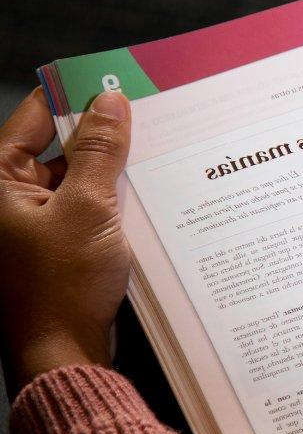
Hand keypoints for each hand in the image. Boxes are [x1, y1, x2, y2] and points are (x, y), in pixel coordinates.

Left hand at [0, 88, 132, 394]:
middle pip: (59, 145)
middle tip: (149, 115)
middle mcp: (9, 198)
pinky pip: (88, 206)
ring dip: (114, 169)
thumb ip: (99, 151)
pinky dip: (114, 199)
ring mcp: (33, 223)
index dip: (76, 95)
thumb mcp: (88, 208)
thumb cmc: (61, 287)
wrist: (64, 354)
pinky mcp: (58, 244)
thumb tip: (109, 104)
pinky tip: (148, 195)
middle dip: (103, 133)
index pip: (35, 116)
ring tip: (156, 156)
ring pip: (78, 176)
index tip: (115, 79)